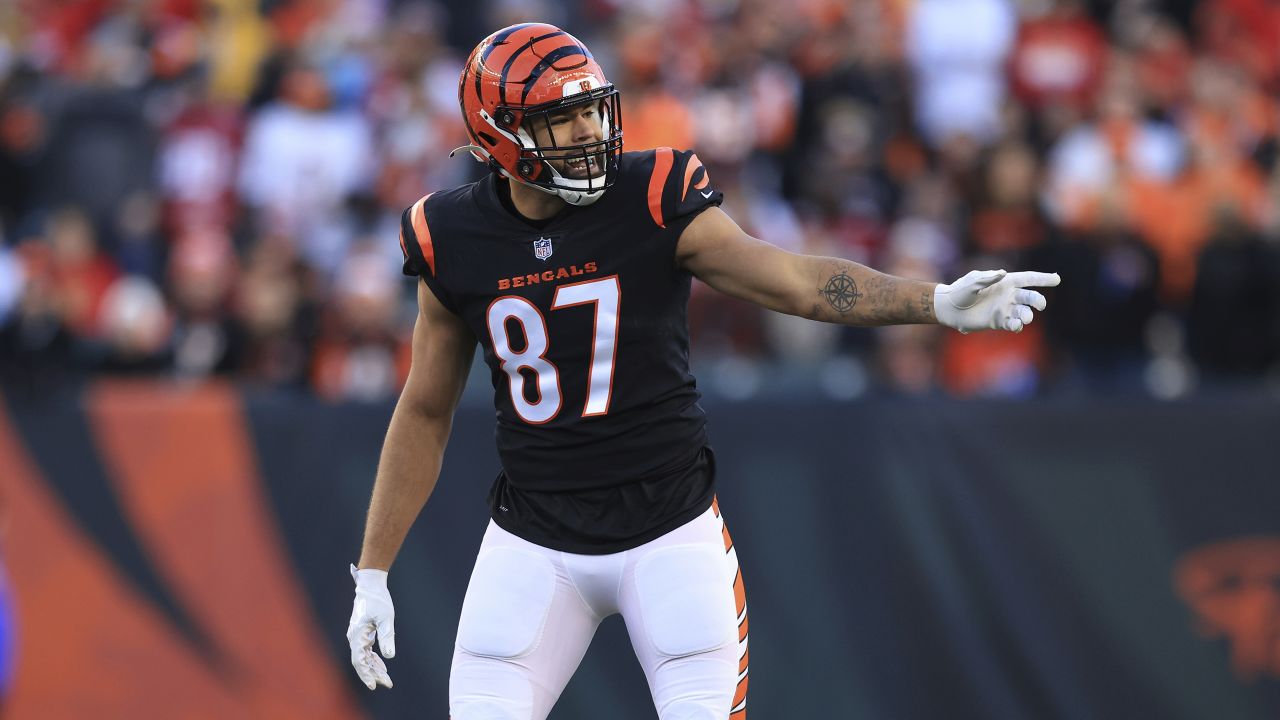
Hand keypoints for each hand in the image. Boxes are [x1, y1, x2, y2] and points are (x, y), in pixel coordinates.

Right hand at [346, 564, 395, 689]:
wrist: (370, 585)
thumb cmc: (378, 600)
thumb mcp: (386, 619)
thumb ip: (387, 637)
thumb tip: (389, 657)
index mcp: (358, 635)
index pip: (360, 661)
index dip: (366, 675)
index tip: (374, 686)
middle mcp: (354, 637)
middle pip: (362, 662)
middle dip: (374, 674)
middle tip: (388, 683)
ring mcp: (357, 635)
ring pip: (364, 657)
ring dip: (374, 668)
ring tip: (386, 679)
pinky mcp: (361, 633)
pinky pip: (365, 651)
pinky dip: (373, 659)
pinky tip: (382, 667)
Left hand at [934, 270, 1060, 333]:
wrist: (950, 308)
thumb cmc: (960, 291)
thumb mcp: (972, 281)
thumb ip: (988, 277)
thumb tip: (1003, 272)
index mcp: (1005, 282)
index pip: (1028, 279)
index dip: (1042, 278)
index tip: (1057, 279)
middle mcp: (1009, 295)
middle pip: (1030, 297)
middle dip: (1038, 300)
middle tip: (1040, 305)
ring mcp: (1005, 309)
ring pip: (1024, 312)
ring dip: (1027, 315)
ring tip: (1024, 318)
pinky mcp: (999, 321)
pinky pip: (1013, 324)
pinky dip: (1017, 326)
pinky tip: (1017, 326)